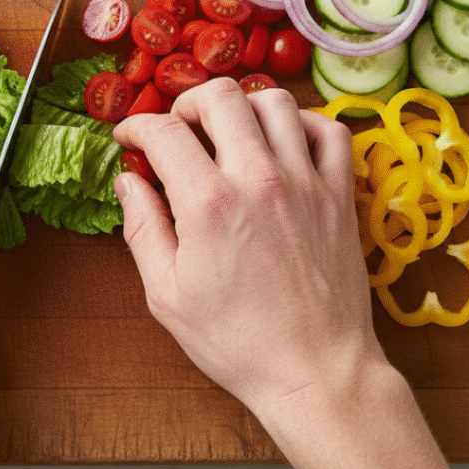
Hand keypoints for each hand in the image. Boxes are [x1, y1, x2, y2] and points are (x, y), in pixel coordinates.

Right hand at [112, 78, 388, 434]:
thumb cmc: (237, 342)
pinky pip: (329, 130)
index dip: (136, 127)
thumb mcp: (166, 295)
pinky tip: (283, 144)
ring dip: (243, 106)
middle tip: (178, 130)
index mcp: (208, 203)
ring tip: (229, 133)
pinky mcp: (340, 195)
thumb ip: (142, 229)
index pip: (163, 131)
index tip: (129, 139)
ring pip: (276, 101)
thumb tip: (128, 183)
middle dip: (187, 103)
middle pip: (221, 97)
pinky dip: (303, 123)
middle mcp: (258, 179)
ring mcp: (306, 182)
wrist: (315, 371)